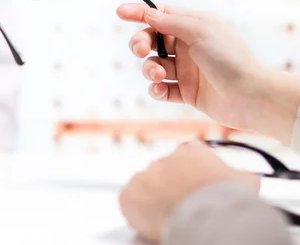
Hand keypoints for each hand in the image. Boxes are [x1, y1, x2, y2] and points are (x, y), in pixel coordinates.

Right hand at [116, 3, 299, 143]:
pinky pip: (161, 89)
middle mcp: (189, 47)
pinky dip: (156, 89)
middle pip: (152, 41)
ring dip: (150, 69)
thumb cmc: (230, 59)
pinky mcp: (186, 92)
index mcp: (194, 27)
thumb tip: (146, 12)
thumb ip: (169, 22)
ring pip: (153, 66)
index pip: (161, 16)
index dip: (140, 14)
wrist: (251, 97)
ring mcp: (186, 70)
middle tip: (141, 51)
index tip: (120, 13)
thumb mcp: (199, 31)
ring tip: (160, 75)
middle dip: (141, 44)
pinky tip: (161, 89)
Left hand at [119, 142, 259, 243]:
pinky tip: (151, 223)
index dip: (189, 178)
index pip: (186, 159)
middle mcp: (163, 159)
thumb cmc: (227, 198)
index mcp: (190, 151)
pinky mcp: (128, 195)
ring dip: (154, 202)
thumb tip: (246, 179)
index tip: (193, 191)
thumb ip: (237, 175)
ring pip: (146, 190)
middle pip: (164, 176)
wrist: (207, 213)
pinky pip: (129, 204)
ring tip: (168, 219)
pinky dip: (137, 214)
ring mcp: (143, 176)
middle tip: (181, 209)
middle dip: (170, 191)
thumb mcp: (244, 181)